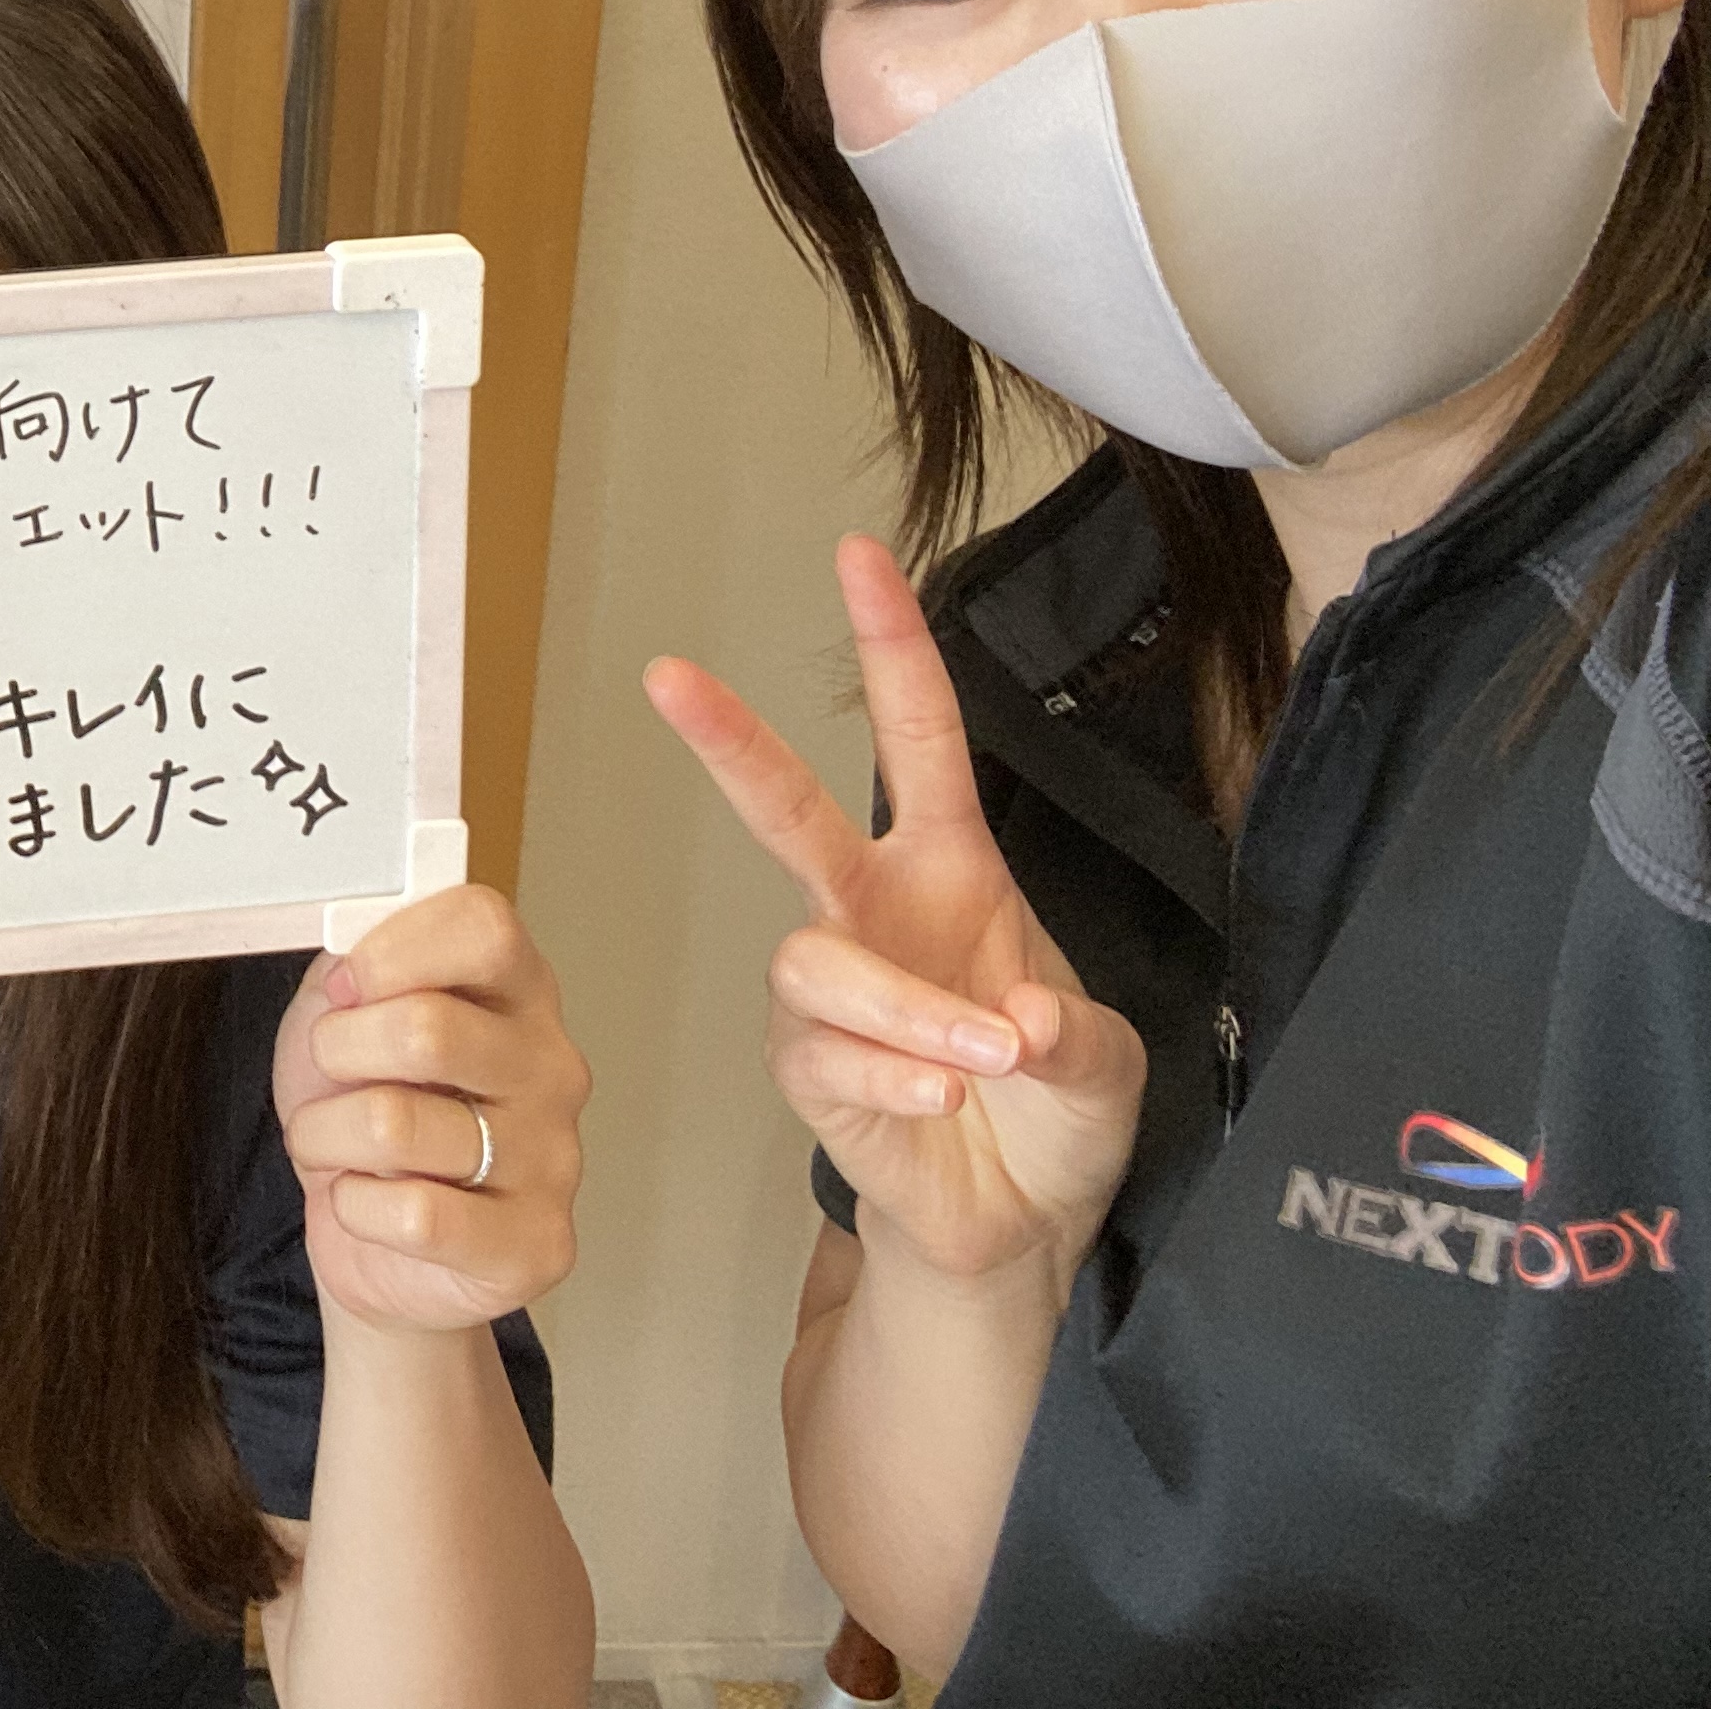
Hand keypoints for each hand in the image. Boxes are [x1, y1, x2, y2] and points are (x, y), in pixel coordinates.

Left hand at [272, 883, 585, 1334]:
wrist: (377, 1243)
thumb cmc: (368, 1113)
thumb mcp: (346, 1015)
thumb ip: (355, 961)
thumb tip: (351, 939)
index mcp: (518, 991)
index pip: (484, 927)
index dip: (392, 949)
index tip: (347, 984)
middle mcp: (551, 1068)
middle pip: (428, 1029)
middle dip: (338, 1052)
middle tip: (331, 1073)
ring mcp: (553, 1159)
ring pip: (396, 1125)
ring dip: (327, 1135)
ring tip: (338, 1143)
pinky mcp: (536, 1245)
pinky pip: (416, 1215)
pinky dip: (357, 1207)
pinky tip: (371, 1203)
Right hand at [646, 536, 1143, 1285]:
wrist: (1018, 1222)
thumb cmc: (1054, 1112)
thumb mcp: (1108, 1066)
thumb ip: (1075, 1040)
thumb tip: (1010, 1022)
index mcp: (952, 874)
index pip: (919, 740)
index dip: (890, 646)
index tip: (858, 557)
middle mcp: (878, 914)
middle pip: (788, 812)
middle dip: (731, 742)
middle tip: (671, 678)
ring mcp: (834, 990)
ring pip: (816, 961)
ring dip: (905, 1008)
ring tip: (977, 1061)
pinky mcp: (808, 1068)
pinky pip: (825, 1053)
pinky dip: (893, 1074)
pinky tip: (939, 1098)